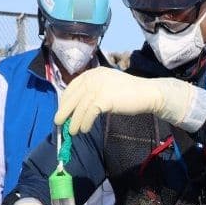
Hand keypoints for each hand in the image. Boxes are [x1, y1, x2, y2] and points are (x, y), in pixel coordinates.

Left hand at [56, 69, 198, 135]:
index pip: (73, 86)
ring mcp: (98, 87)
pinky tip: (84, 129)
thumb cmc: (129, 93)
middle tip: (58, 122)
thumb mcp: (108, 86)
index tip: (62, 110)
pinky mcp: (104, 98)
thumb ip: (94, 91)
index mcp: (93, 73)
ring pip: (80, 107)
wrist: (147, 94)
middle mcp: (94, 77)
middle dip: (64, 110)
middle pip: (73, 96)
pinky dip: (84, 123)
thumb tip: (79, 107)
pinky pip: (89, 113)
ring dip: (74, 121)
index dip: (65, 100)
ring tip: (72, 131)